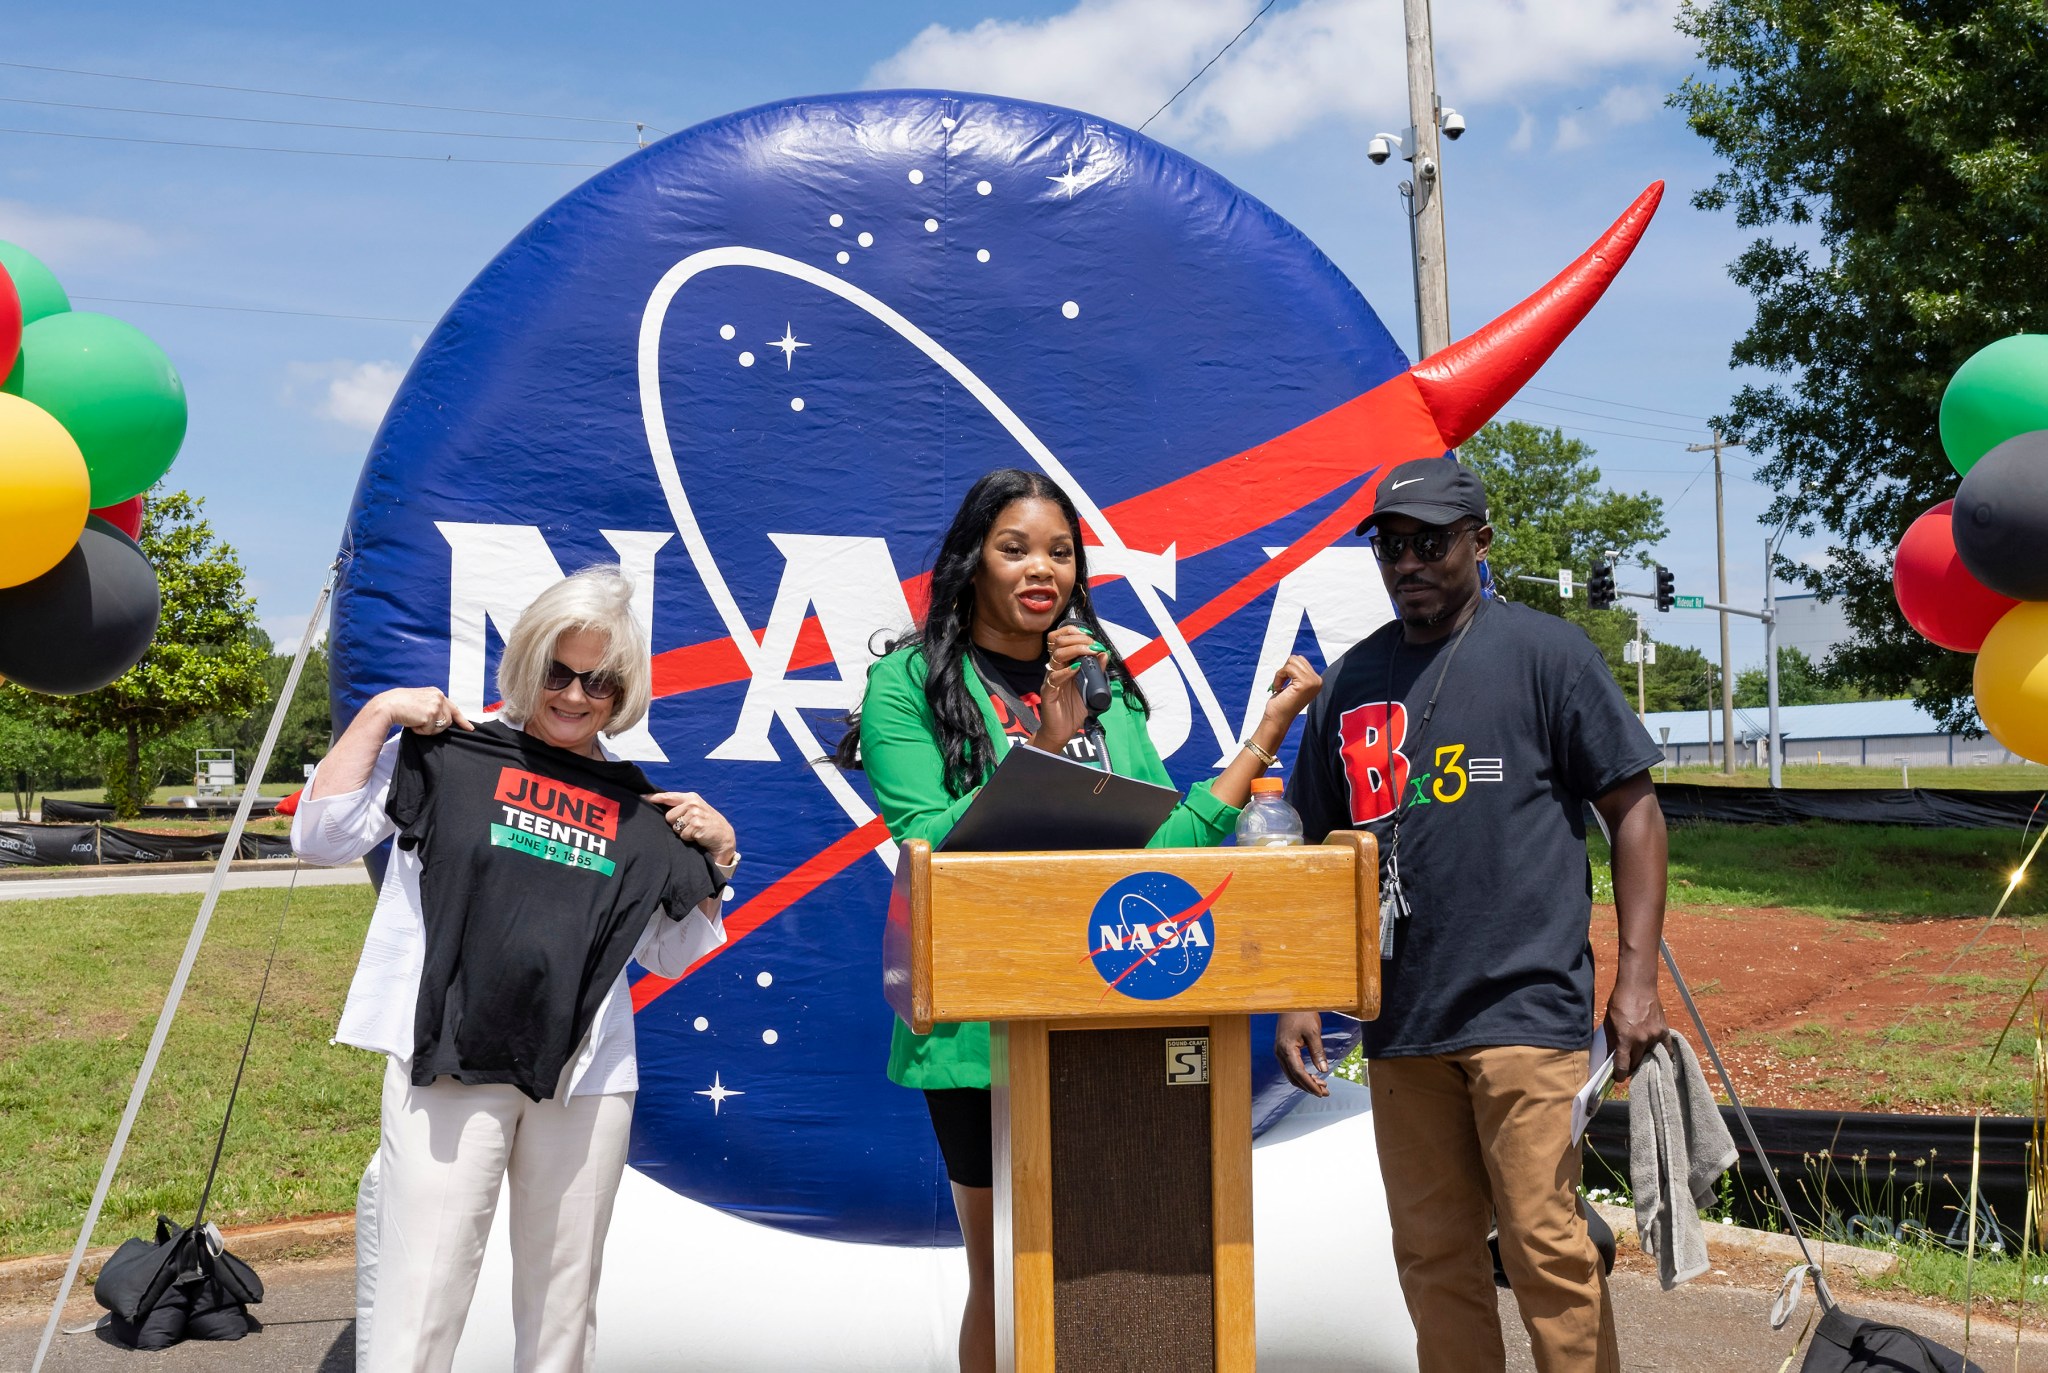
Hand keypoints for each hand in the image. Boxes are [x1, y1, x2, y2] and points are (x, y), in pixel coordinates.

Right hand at [376, 686, 472, 735]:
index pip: (453, 708)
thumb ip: (433, 707)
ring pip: (441, 727)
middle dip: (436, 727)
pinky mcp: (431, 714)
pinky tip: (413, 723)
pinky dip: (421, 731)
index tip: (470, 728)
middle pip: (447, 721)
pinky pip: (430, 731)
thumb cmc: (400, 705)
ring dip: (428, 729)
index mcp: (436, 693)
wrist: (388, 705)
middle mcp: (439, 697)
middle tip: (420, 723)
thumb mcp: (421, 701)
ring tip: (415, 721)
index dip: (462, 720)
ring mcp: (436, 705)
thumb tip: (443, 720)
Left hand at [646, 791, 737, 864]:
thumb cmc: (707, 825)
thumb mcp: (696, 810)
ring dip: (682, 832)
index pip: (668, 796)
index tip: (641, 797)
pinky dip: (688, 838)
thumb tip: (661, 809)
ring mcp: (695, 813)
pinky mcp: (696, 825)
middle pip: (668, 816)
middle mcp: (692, 802)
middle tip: (689, 826)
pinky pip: (682, 835)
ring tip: (694, 831)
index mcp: (691, 797)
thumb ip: (681, 807)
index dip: (653, 798)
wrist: (724, 837)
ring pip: (674, 826)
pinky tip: (698, 836)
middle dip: (675, 824)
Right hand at [1027, 622, 1109, 751]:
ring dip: (1075, 650)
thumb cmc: (1074, 709)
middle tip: (1093, 644)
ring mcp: (1051, 679)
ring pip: (1057, 656)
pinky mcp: (1048, 691)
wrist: (1062, 731)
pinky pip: (1054, 677)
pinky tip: (1077, 668)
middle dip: (1078, 639)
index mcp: (1064, 664)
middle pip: (1059, 642)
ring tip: (1089, 651)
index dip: (1074, 632)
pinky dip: (1067, 671)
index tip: (1090, 635)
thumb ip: (1097, 671)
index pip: (1062, 638)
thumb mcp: (1090, 687)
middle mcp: (1056, 668)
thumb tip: (1104, 652)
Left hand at [1261, 654, 1322, 726]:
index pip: (1301, 660)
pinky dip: (1279, 676)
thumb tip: (1296, 657)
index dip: (1288, 669)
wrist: (1278, 719)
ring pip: (1292, 661)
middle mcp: (1318, 681)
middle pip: (1296, 658)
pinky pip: (1287, 668)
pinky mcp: (1304, 683)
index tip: (1285, 684)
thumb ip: (1298, 671)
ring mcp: (1313, 682)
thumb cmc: (1282, 702)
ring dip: (1281, 673)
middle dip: (1284, 670)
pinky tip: (1278, 689)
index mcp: (1316, 681)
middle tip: (1281, 685)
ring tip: (1280, 687)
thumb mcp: (1294, 683)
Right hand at [1273, 1011, 1329, 1097]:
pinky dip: (1302, 1075)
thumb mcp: (1313, 1032)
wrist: (1290, 1002)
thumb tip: (1323, 1070)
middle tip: (1325, 1092)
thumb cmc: (1302, 1014)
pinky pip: (1291, 1068)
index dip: (1310, 1085)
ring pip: (1292, 1074)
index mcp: (1287, 1049)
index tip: (1321, 1092)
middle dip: (1309, 1087)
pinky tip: (1313, 1076)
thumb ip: (1318, 1052)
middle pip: (1293, 1078)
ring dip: (1306, 1082)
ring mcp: (1280, 1052)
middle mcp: (1280, 1053)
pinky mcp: (1283, 1050)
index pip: (1298, 1073)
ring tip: (1322, 1085)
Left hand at [1602, 978, 1669, 1080]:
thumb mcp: (1609, 1023)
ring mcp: (1655, 1036)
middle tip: (1626, 1068)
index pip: (1623, 1066)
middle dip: (1630, 1068)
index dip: (1619, 1075)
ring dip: (1643, 1060)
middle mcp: (1641, 1040)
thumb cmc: (1619, 1002)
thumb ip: (1612, 1042)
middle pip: (1636, 1064)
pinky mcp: (1664, 1031)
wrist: (1638, 986)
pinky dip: (1661, 1055)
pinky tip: (1656, 1058)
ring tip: (1638, 1060)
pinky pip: (1665, 1049)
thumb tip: (1611, 1058)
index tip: (1617, 1078)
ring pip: (1649, 1057)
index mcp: (1625, 1038)